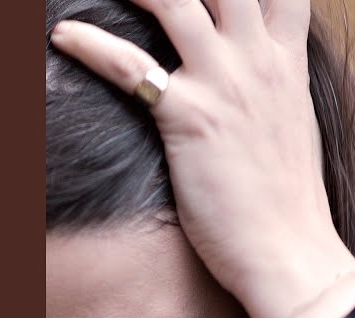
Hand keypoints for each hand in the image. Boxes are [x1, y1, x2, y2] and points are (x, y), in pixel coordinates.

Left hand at [49, 0, 354, 317]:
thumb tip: (255, 80)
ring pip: (174, 0)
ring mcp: (225, 84)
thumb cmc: (288, 204)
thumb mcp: (291, 128)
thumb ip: (273, 88)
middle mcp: (258, 61)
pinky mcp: (190, 118)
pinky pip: (129, 66)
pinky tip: (63, 36)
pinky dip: (90, 44)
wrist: (291, 254)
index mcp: (286, 63)